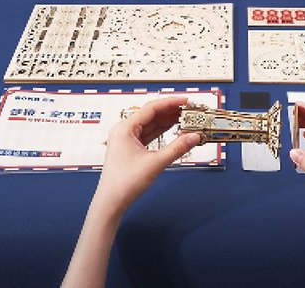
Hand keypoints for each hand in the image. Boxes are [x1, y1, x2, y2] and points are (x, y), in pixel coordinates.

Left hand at [94, 96, 200, 215]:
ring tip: (185, 117)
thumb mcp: (155, 163)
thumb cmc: (123, 184)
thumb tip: (194, 137)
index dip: (170, 102)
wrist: (111, 203)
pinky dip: (162, 131)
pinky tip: (174, 129)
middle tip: (189, 110)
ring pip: (151, 124)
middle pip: (152, 114)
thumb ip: (177, 148)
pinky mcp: (132, 148)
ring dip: (168, 121)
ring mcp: (127, 139)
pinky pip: (150, 133)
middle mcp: (124, 130)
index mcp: (125, 128)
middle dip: (171, 111)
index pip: (151, 108)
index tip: (185, 101)